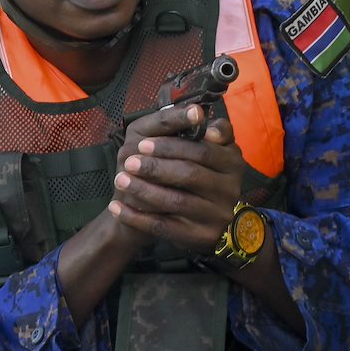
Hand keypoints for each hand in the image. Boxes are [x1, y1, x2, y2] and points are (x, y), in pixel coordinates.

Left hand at [107, 103, 243, 250]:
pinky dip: (137, 217)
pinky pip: (164, 227)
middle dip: (155, 167)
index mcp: (232, 162)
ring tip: (120, 179)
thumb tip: (196, 113)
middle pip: (190, 175)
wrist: (203, 220)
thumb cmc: (197, 173)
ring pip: (176, 201)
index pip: (202, 151)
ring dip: (143, 190)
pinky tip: (117, 207)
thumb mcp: (204, 147)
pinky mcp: (200, 237)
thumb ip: (195, 126)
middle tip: (128, 161)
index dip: (171, 146)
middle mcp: (230, 189)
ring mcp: (217, 216)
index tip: (143, 143)